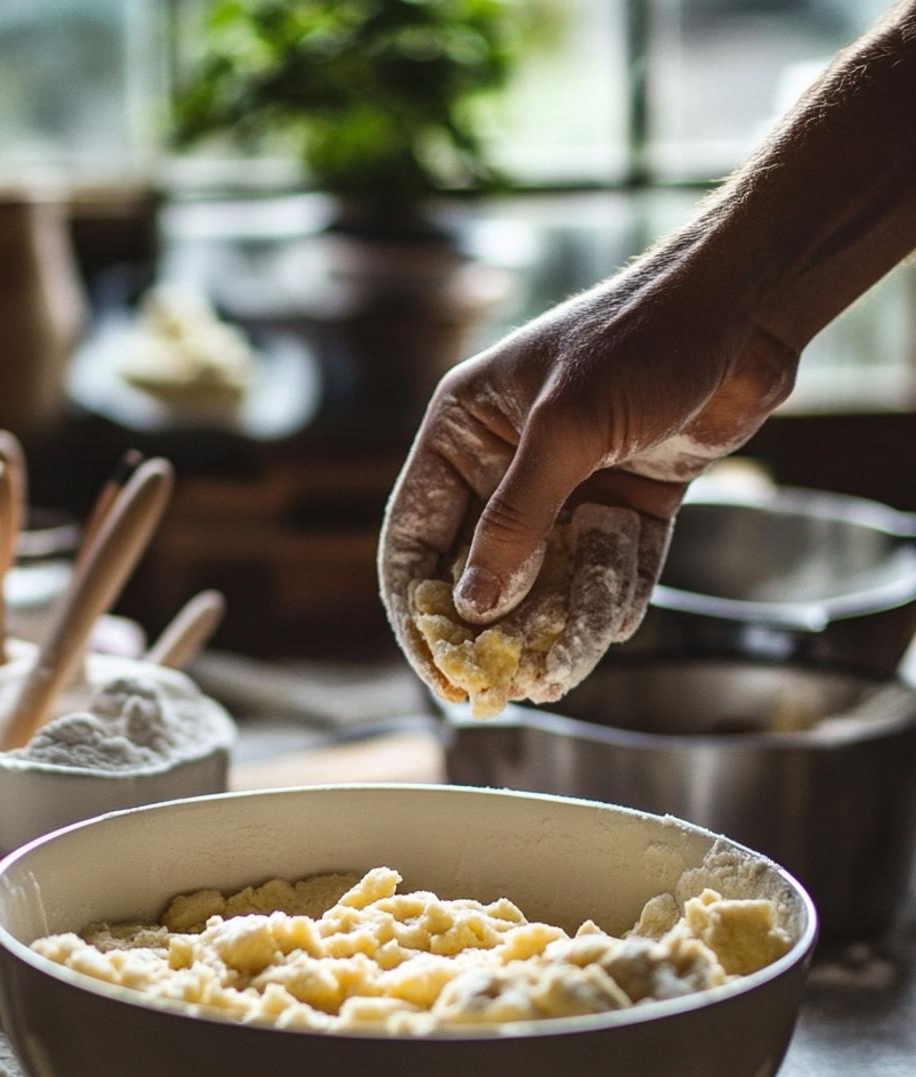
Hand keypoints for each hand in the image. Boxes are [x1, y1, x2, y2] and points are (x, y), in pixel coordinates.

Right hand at [379, 262, 798, 703]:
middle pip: (481, 567)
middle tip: (507, 683)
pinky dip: (612, 592)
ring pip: (549, 574)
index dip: (418, 606)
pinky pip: (609, 563)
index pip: (415, 534)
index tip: (436, 665)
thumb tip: (472, 606)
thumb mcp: (567, 428)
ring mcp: (570, 482)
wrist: (747, 306)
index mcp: (465, 431)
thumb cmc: (642, 338)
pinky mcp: (626, 496)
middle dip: (495, 626)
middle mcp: (508, 461)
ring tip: (563, 669)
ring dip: (557, 620)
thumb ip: (517, 519)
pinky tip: (615, 620)